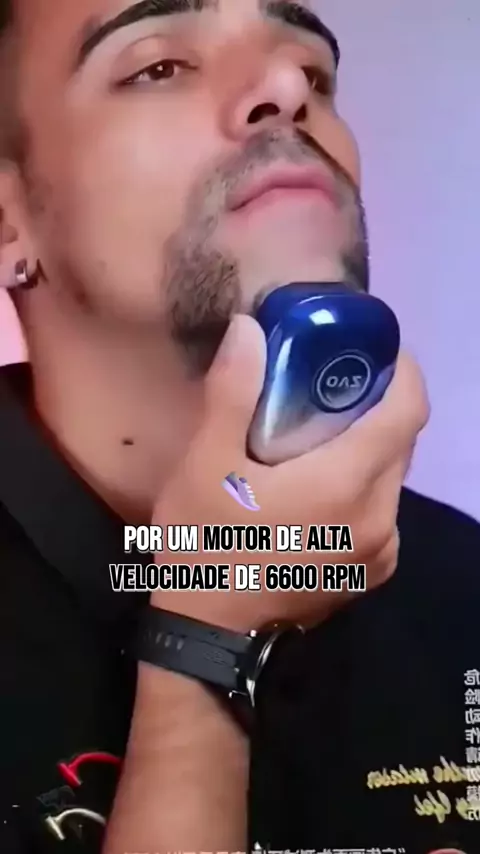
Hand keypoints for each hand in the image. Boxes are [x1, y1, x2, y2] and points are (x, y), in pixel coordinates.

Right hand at [151, 314, 428, 631]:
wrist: (209, 637)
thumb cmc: (206, 545)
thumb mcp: (206, 466)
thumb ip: (232, 394)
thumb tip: (250, 329)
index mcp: (348, 485)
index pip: (407, 411)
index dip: (401, 370)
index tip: (372, 347)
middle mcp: (380, 518)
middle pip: (402, 442)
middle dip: (378, 403)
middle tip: (331, 382)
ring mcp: (380, 551)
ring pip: (393, 478)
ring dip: (370, 446)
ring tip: (321, 433)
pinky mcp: (371, 573)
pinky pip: (383, 511)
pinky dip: (364, 485)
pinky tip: (322, 485)